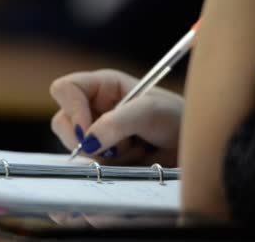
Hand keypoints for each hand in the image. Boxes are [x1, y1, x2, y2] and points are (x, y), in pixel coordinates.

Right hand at [50, 69, 182, 165]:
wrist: (192, 150)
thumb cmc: (176, 120)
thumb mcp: (151, 113)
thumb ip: (118, 122)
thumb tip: (88, 140)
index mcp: (101, 85)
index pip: (65, 89)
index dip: (72, 109)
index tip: (89, 132)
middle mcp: (92, 107)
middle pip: (62, 122)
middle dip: (85, 140)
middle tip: (112, 148)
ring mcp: (94, 134)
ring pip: (73, 147)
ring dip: (100, 156)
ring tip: (130, 152)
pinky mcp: (99, 156)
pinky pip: (85, 165)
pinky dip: (104, 168)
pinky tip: (128, 162)